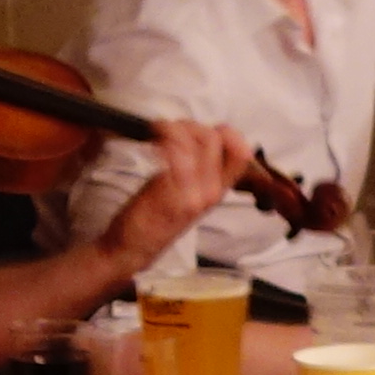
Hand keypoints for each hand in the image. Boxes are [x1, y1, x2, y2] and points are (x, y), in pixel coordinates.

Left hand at [96, 119, 252, 276]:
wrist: (133, 249)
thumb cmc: (155, 219)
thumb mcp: (185, 194)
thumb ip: (197, 171)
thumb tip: (198, 138)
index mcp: (217, 190)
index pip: (242, 154)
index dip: (229, 134)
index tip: (202, 130)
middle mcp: (212, 192)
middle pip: (216, 138)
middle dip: (189, 126)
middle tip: (167, 133)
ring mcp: (196, 193)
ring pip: (199, 140)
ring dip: (174, 129)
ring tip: (157, 136)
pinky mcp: (174, 194)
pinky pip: (178, 154)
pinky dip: (163, 140)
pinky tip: (151, 145)